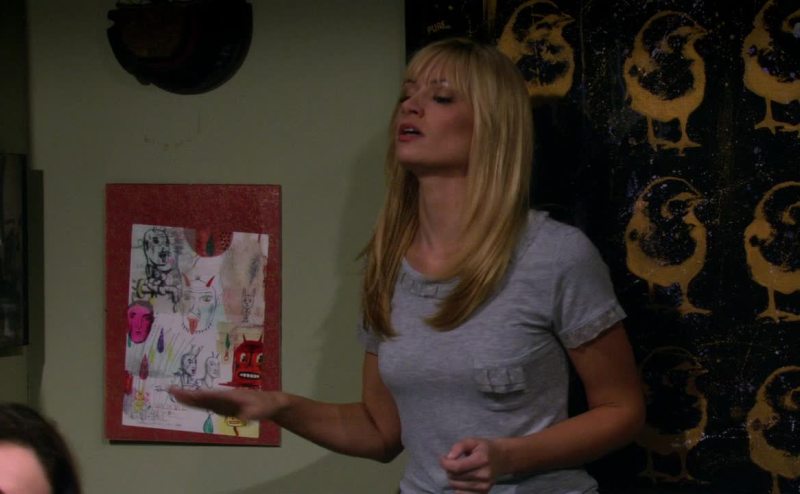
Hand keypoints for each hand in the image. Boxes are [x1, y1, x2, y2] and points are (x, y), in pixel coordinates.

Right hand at [169, 387, 287, 420]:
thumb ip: (251, 413)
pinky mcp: (224, 406)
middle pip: (202, 396)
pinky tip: (188, 402)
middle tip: (171, 390)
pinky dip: (197, 403)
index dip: (196, 394)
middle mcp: (224, 397)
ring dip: (190, 397)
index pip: (209, 395)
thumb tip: (242, 418)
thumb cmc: (264, 405)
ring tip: (174, 394)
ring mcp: (223, 401)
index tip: (183, 392)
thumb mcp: (260, 410)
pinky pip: (208, 404)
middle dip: (187, 394)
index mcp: (229, 396)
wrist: (269, 402)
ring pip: (203, 399)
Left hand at [440, 437, 502, 492]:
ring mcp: (485, 486)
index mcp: (482, 459)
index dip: (445, 463)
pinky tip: (462, 479)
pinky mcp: (483, 493)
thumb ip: (459, 446)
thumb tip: (448, 457)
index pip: (457, 467)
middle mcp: (484, 475)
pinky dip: (458, 487)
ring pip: (456, 487)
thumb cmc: (484, 448)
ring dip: (452, 478)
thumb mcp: (472, 441)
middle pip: (455, 477)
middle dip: (448, 469)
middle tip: (452, 463)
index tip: (442, 458)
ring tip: (458, 470)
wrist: (502, 458)